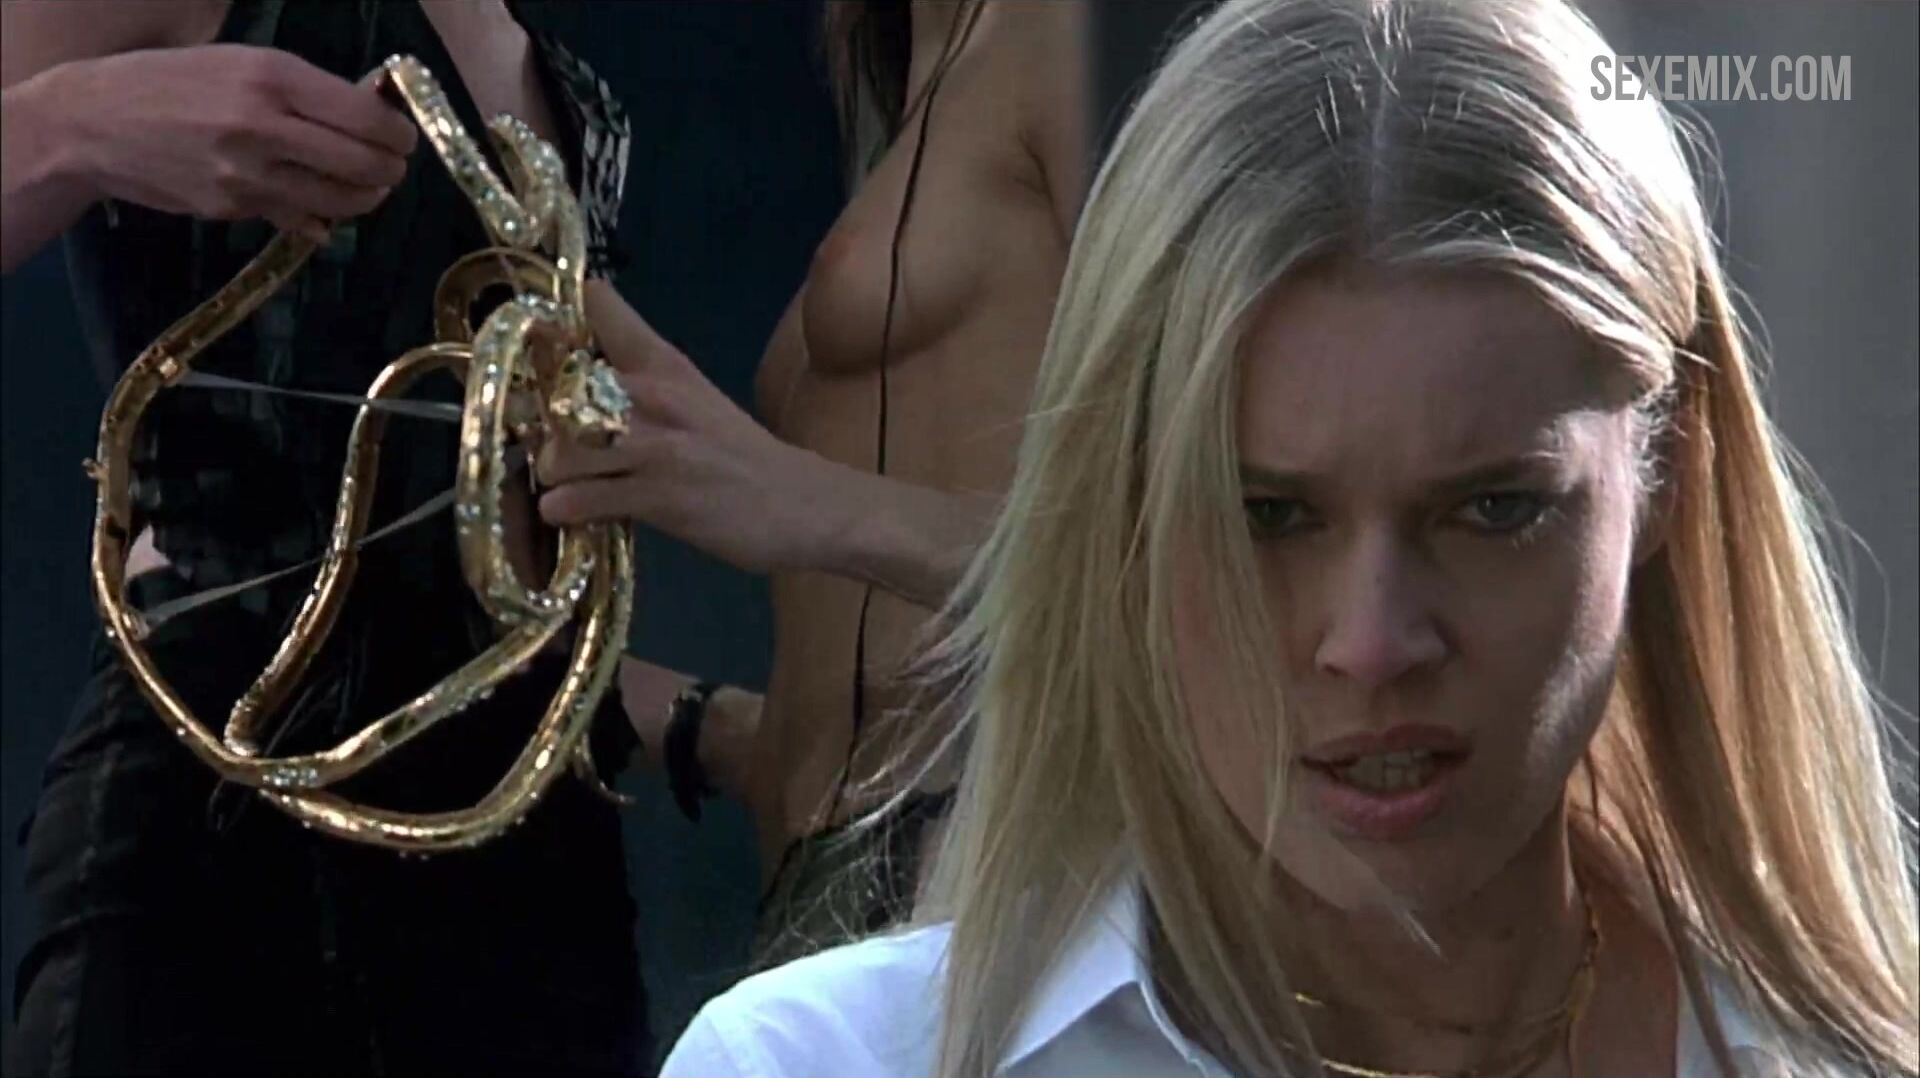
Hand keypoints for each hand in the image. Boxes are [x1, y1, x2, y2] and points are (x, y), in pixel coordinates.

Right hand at [56, 44, 416, 240]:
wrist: (89, 122)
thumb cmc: (169, 82)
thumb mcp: (239, 63)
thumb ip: (303, 89)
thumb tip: (367, 111)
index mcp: (270, 77)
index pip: (365, 116)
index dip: (397, 133)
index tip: (403, 138)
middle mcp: (263, 125)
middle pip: (363, 164)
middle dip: (390, 170)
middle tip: (391, 168)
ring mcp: (247, 173)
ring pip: (340, 201)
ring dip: (365, 198)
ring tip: (365, 187)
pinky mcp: (232, 207)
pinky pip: (300, 220)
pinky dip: (320, 217)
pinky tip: (317, 205)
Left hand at [536, 280, 843, 574]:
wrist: (807, 505)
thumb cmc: (745, 458)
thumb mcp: (696, 402)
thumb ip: (643, 391)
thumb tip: (577, 395)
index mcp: (666, 364)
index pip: (601, 309)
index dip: (557, 319)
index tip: (538, 341)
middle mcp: (655, 394)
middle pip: (560, 389)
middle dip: (542, 422)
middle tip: (547, 446)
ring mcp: (656, 447)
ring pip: (561, 450)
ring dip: (551, 474)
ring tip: (564, 485)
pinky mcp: (659, 496)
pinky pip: (582, 500)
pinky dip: (566, 510)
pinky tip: (572, 514)